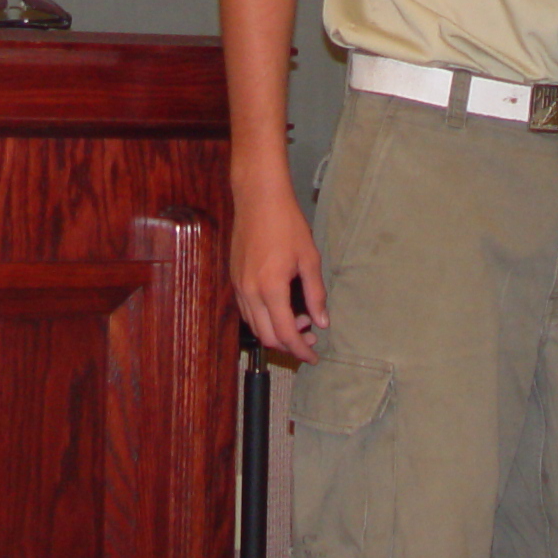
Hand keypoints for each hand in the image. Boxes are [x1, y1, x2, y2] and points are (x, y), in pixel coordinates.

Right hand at [231, 185, 326, 363]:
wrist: (258, 198)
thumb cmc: (287, 224)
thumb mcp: (309, 258)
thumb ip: (316, 293)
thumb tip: (322, 322)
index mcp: (271, 288)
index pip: (286, 333)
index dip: (301, 351)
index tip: (314, 358)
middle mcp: (250, 292)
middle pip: (267, 337)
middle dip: (290, 345)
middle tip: (311, 339)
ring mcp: (239, 286)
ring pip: (254, 327)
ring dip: (276, 333)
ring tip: (300, 320)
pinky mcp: (234, 279)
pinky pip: (247, 312)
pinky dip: (264, 320)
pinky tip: (281, 308)